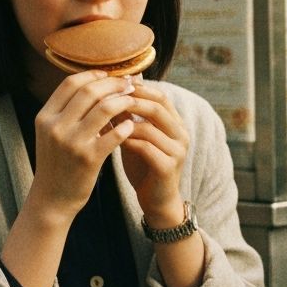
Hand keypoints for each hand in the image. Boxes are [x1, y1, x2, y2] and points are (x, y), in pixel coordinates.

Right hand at [28, 71, 137, 221]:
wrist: (52, 198)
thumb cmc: (57, 163)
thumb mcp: (52, 133)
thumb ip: (67, 111)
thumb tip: (94, 84)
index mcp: (45, 116)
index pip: (71, 83)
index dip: (93, 75)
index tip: (110, 75)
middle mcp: (55, 126)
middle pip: (89, 91)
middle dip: (113, 84)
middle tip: (130, 84)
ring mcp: (71, 142)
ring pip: (104, 109)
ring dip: (123, 101)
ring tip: (134, 101)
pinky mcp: (88, 158)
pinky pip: (113, 135)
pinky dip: (125, 126)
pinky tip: (131, 125)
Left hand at [117, 81, 189, 224]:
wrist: (156, 200)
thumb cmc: (144, 165)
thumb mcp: (137, 137)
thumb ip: (130, 118)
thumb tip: (110, 92)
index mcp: (176, 124)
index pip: (160, 97)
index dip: (139, 89)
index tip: (114, 87)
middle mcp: (181, 134)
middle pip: (157, 107)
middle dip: (130, 101)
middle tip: (107, 99)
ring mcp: (177, 150)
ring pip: (150, 126)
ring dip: (125, 122)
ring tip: (105, 120)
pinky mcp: (168, 167)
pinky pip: (146, 148)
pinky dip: (127, 141)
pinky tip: (111, 140)